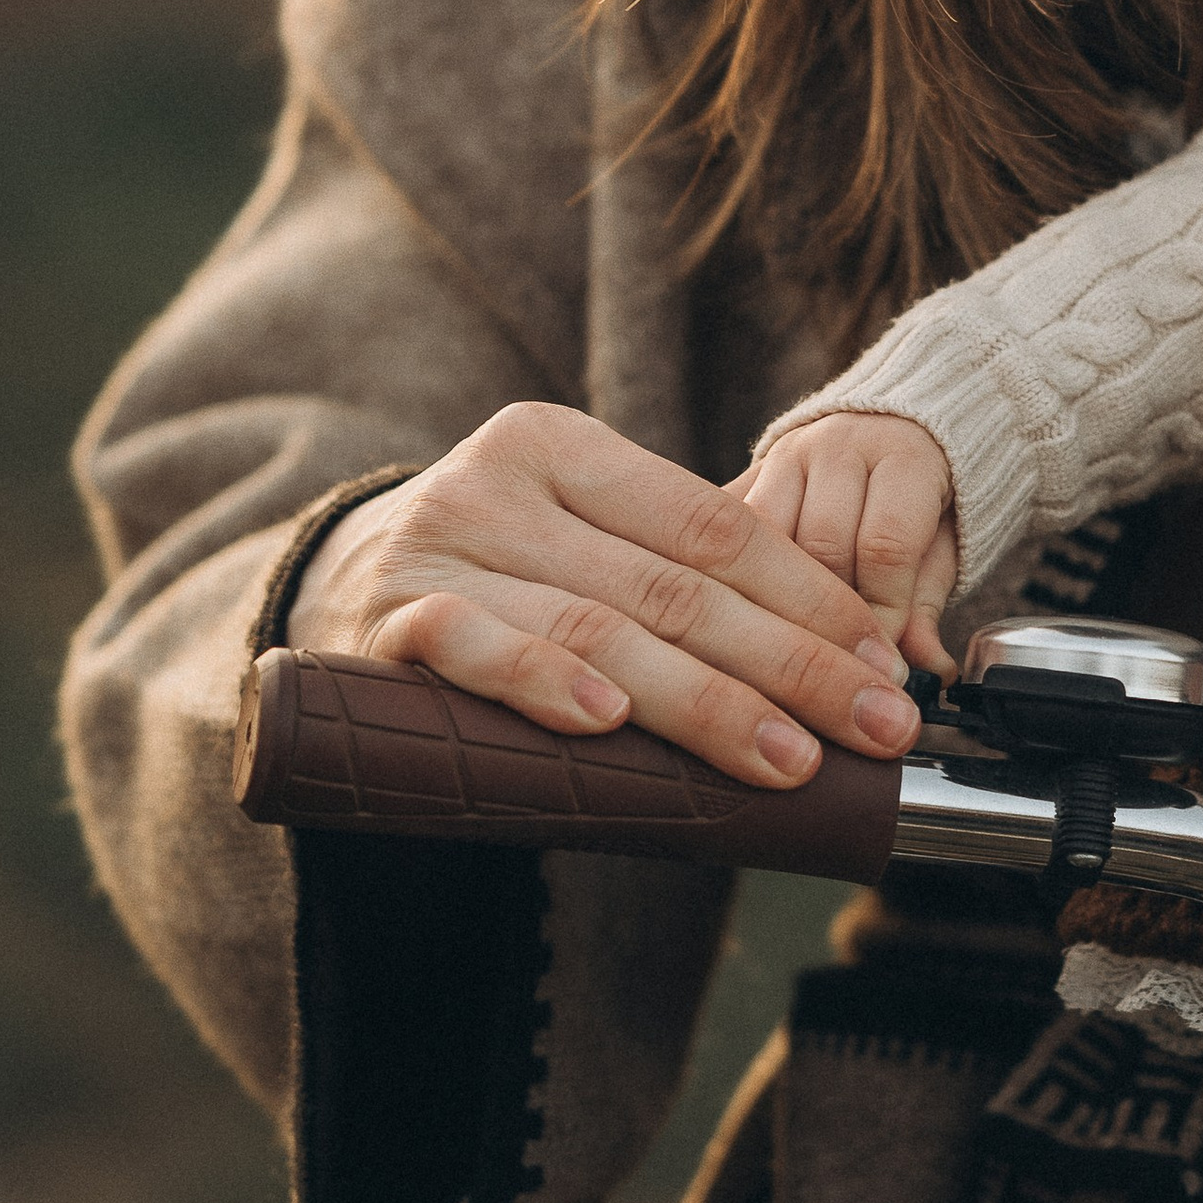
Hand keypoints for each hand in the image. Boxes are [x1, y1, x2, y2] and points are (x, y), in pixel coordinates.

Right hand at [286, 403, 928, 786]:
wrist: (318, 593)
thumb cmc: (489, 580)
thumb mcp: (575, 545)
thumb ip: (676, 579)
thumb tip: (841, 658)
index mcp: (564, 445)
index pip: (715, 524)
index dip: (809, 598)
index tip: (883, 664)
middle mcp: (499, 481)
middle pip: (676, 584)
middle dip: (792, 663)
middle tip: (876, 725)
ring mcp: (439, 549)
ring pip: (600, 628)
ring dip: (705, 702)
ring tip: (787, 757)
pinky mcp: (387, 623)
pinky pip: (478, 651)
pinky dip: (546, 684)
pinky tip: (609, 720)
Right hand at [732, 413, 958, 674]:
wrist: (891, 428)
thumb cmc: (921, 500)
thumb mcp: (939, 548)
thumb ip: (927, 605)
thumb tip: (930, 670)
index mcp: (902, 455)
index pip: (885, 545)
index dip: (884, 615)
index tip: (882, 666)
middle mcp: (838, 444)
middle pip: (821, 546)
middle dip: (829, 617)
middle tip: (837, 670)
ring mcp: (783, 455)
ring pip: (762, 542)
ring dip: (774, 602)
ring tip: (789, 654)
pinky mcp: (744, 474)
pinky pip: (726, 532)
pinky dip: (734, 580)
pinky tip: (743, 622)